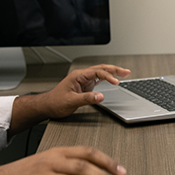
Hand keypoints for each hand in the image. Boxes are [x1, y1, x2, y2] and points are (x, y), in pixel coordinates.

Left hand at [8, 64, 129, 135]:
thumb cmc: (55, 102)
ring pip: (101, 73)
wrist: (47, 106)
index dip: (108, 76)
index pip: (97, 72)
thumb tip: (101, 96)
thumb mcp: (71, 101)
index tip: (116, 82)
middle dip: (115, 69)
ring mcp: (83, 80)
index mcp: (78, 76)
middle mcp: (81, 76)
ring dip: (112, 72)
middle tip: (127, 72)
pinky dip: (107, 78)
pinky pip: (98, 79)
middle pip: (101, 69)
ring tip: (124, 73)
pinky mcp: (85, 86)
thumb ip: (87, 99)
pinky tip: (114, 79)